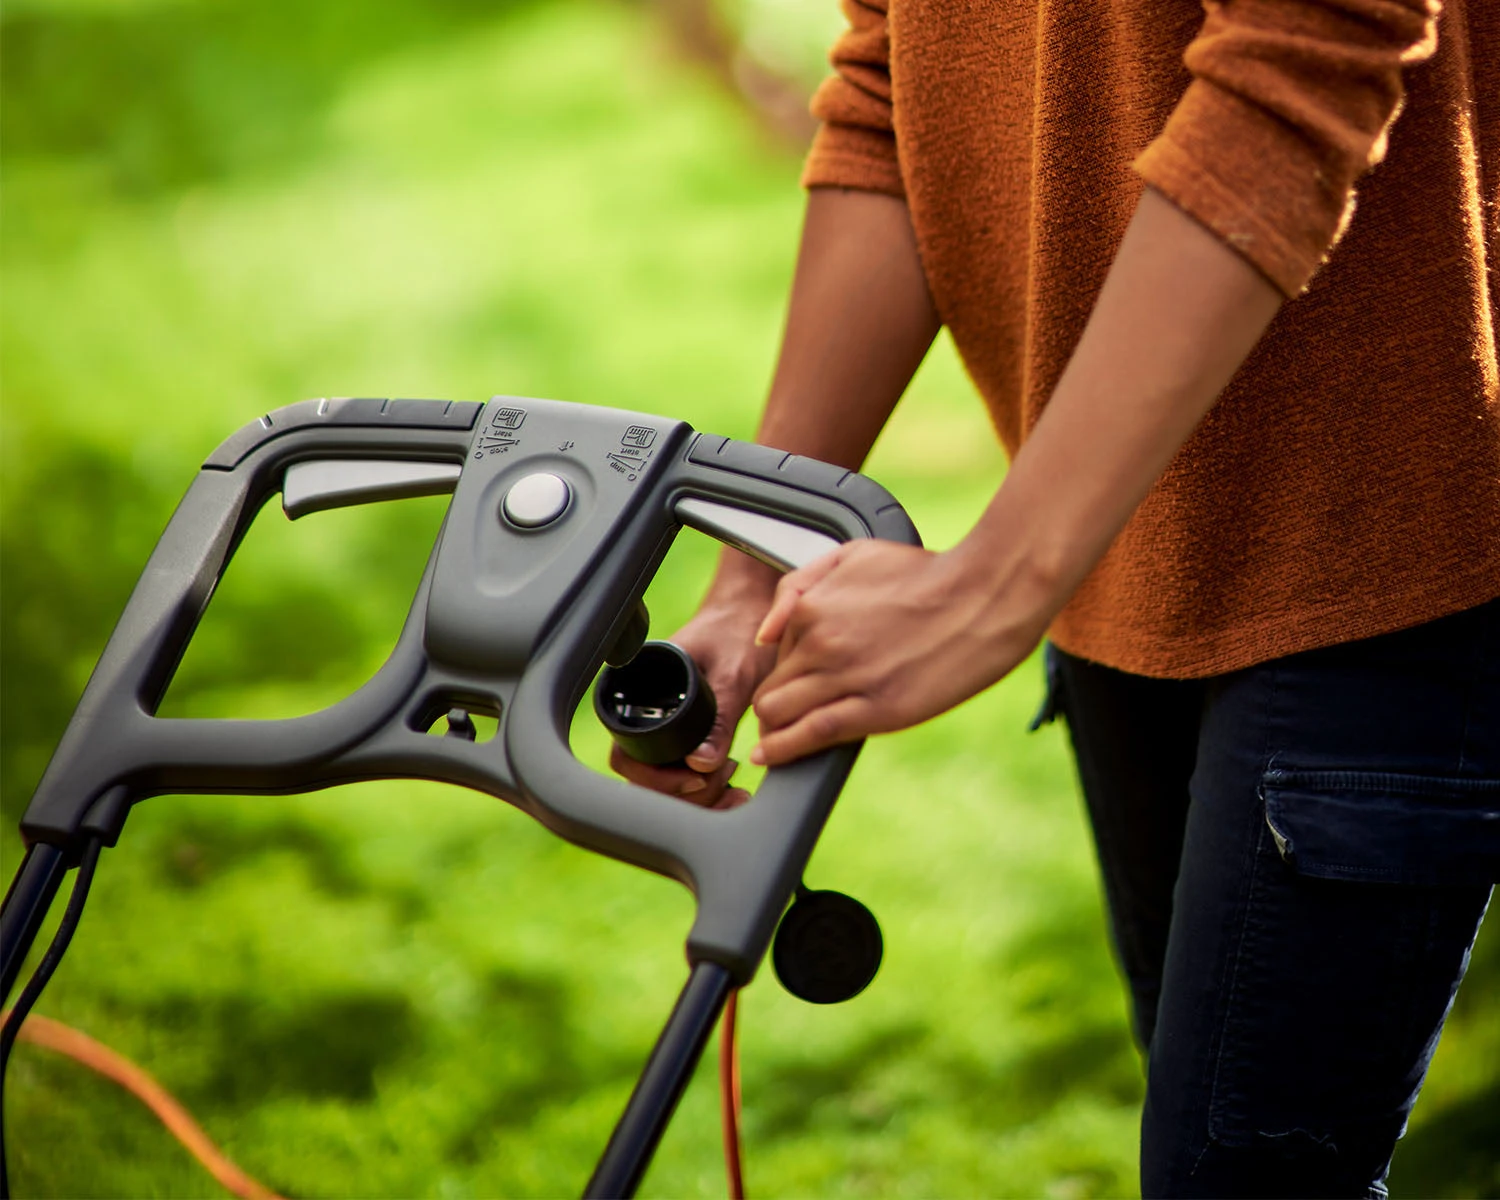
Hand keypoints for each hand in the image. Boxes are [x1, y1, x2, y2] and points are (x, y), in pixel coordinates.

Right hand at [608, 562, 780, 808]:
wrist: (756, 607)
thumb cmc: (740, 627)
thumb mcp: (733, 674)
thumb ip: (720, 718)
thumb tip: (701, 764)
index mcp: (640, 688)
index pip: (625, 753)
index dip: (655, 778)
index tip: (695, 779)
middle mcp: (647, 709)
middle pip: (645, 776)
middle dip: (683, 793)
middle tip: (725, 787)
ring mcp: (666, 722)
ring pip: (665, 780)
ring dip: (697, 795)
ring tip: (734, 790)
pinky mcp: (688, 731)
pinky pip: (684, 771)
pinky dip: (705, 786)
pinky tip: (732, 785)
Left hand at [749, 539, 1054, 765]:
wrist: (985, 595)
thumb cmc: (928, 574)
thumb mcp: (855, 555)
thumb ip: (799, 586)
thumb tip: (766, 634)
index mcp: (813, 609)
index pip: (774, 656)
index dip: (782, 674)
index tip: (792, 687)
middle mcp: (821, 644)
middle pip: (770, 691)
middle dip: (772, 709)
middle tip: (780, 723)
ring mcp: (847, 678)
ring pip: (780, 715)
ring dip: (774, 732)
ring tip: (777, 743)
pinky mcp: (877, 710)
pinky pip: (812, 734)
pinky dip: (784, 750)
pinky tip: (772, 756)